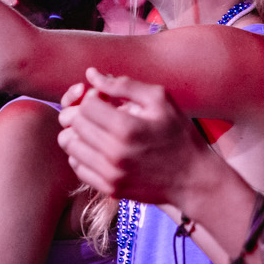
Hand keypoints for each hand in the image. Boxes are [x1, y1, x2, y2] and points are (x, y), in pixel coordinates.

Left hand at [55, 69, 211, 207]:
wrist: (194, 179)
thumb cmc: (179, 134)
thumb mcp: (159, 100)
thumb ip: (123, 84)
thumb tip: (91, 74)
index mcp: (126, 128)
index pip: (85, 105)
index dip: (93, 96)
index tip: (107, 99)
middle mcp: (114, 153)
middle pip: (74, 123)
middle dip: (84, 112)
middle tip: (101, 112)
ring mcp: (110, 174)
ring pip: (69, 145)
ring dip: (79, 132)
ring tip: (98, 129)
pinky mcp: (109, 188)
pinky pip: (77, 166)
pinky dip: (82, 153)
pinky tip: (100, 147)